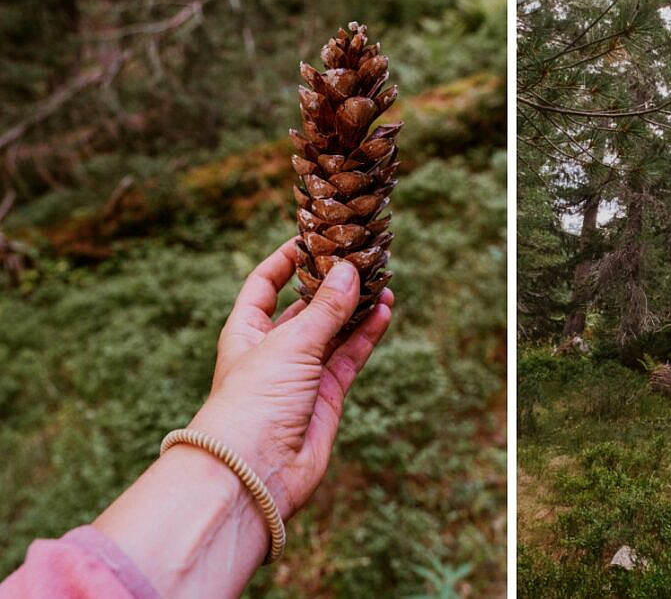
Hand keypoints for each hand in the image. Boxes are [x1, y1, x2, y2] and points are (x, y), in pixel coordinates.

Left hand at [188, 237, 392, 519]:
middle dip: (331, 283)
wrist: (253, 473)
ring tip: (383, 281)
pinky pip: (350, 357)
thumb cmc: (252, 403)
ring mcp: (301, 375)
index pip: (264, 285)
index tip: (313, 238)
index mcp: (246, 331)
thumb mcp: (289, 344)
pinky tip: (383, 312)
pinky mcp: (326, 397)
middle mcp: (272, 350)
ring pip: (334, 331)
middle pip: (305, 306)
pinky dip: (367, 335)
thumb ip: (325, 309)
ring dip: (356, 307)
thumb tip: (350, 271)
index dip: (285, 261)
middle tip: (361, 258)